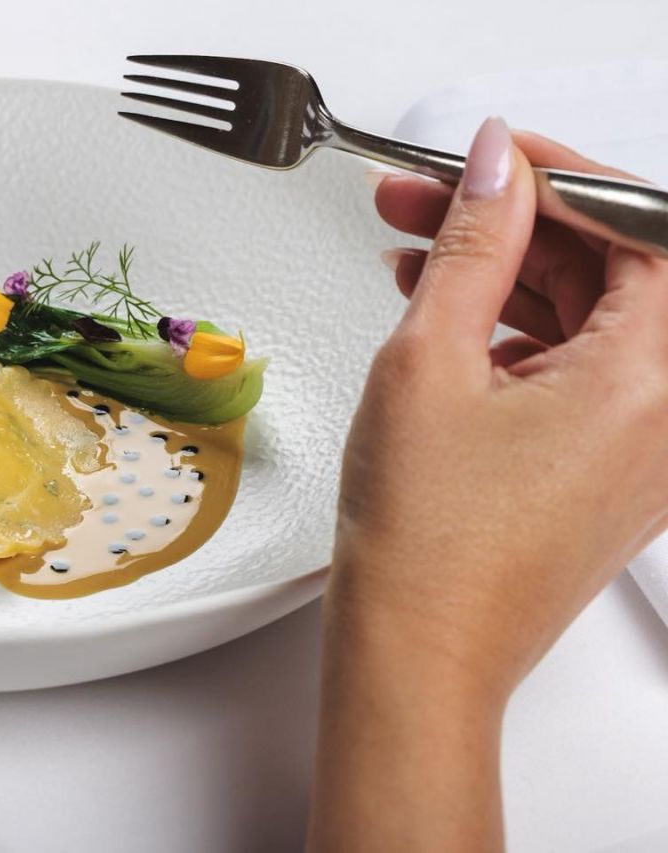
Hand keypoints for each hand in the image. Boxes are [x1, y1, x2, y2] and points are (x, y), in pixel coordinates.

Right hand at [307, 118, 667, 849]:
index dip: (562, 177)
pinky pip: (576, 368)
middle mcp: (667, 414)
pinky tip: (443, 316)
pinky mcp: (604, 466)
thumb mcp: (429, 362)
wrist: (416, 652)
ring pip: (589, 317)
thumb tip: (493, 170)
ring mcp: (640, 444)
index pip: (642, 228)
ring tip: (416, 257)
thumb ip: (469, 247)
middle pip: (615, 269)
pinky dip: (514, 331)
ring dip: (506, 276)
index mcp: (651, 381)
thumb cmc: (426, 544)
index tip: (492, 160)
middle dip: (517, 224)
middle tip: (427, 200)